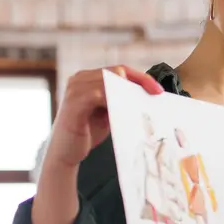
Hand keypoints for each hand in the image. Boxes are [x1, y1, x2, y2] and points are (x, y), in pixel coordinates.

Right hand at [44, 65, 163, 169]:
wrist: (65, 153)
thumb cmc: (87, 132)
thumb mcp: (108, 111)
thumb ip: (120, 100)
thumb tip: (146, 96)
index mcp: (88, 78)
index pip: (120, 70)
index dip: (141, 78)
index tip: (158, 91)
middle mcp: (80, 78)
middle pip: (116, 71)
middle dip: (139, 82)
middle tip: (155, 95)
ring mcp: (75, 89)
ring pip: (108, 79)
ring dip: (127, 91)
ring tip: (142, 104)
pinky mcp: (73, 103)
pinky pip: (97, 95)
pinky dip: (113, 100)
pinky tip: (125, 110)